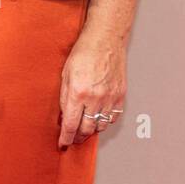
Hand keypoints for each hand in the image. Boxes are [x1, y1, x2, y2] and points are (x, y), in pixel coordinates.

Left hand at [57, 25, 125, 149]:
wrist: (106, 39)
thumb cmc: (84, 52)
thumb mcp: (66, 73)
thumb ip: (65, 97)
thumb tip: (65, 116)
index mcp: (78, 92)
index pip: (71, 124)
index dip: (66, 137)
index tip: (63, 143)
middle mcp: (95, 98)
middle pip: (86, 129)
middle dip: (78, 137)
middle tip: (73, 138)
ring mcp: (110, 98)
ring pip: (100, 125)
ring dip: (91, 130)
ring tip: (85, 129)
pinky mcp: (120, 96)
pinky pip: (113, 117)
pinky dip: (105, 121)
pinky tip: (99, 119)